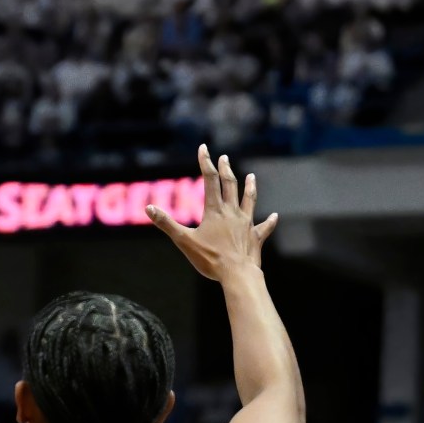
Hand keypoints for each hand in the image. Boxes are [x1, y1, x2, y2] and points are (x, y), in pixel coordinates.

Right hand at [147, 145, 276, 284]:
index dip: (206, 162)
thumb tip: (148, 208)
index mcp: (215, 211)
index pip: (210, 180)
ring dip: (249, 187)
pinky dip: (270, 221)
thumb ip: (166, 223)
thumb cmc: (210, 258)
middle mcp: (232, 212)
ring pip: (249, 200)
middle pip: (230, 185)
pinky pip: (264, 227)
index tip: (204, 148)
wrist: (237, 274)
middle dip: (226, 170)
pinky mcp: (255, 237)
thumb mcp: (184, 241)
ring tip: (251, 176)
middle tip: (224, 158)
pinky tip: (275, 216)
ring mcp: (246, 224)